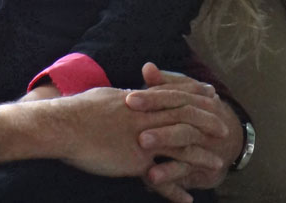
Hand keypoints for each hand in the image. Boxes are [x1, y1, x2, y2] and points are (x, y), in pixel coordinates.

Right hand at [0, 83, 226, 179]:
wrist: (61, 127)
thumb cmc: (75, 112)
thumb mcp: (104, 97)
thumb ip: (122, 97)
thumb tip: (131, 93)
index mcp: (137, 98)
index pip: (173, 93)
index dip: (193, 93)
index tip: (210, 93)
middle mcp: (145, 115)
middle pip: (185, 115)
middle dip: (207, 121)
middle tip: (224, 127)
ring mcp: (143, 137)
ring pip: (182, 144)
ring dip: (202, 156)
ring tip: (218, 165)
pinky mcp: (136, 159)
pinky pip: (163, 175)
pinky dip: (177, 187)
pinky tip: (187, 198)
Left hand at [127, 63, 241, 201]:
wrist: (228, 136)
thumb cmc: (191, 109)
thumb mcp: (180, 94)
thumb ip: (163, 83)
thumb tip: (147, 67)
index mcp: (198, 100)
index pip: (176, 97)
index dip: (153, 98)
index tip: (129, 99)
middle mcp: (206, 124)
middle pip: (184, 125)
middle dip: (163, 132)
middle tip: (139, 137)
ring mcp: (206, 148)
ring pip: (188, 151)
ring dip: (168, 157)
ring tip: (145, 160)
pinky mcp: (204, 169)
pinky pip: (187, 173)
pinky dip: (170, 176)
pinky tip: (151, 179)